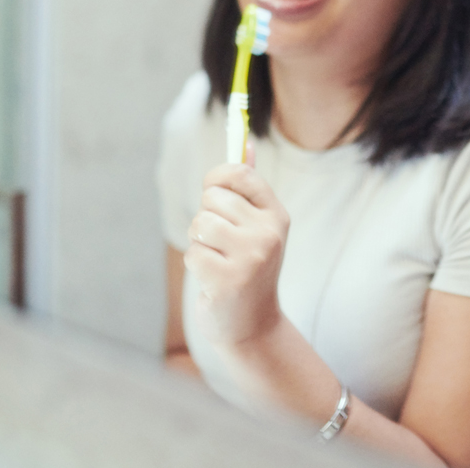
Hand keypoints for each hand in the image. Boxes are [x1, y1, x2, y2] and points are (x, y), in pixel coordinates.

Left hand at [184, 161, 290, 350]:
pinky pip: (194, 253)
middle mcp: (268, 233)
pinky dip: (197, 265)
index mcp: (276, 215)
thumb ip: (249, 188)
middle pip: (213, 198)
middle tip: (222, 244)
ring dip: (200, 243)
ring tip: (217, 260)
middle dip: (206, 218)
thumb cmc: (248, 269)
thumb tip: (247, 145)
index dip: (217, 179)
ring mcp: (251, 257)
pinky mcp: (230, 280)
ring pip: (200, 224)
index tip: (214, 193)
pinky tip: (214, 280)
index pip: (240, 174)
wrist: (253, 325)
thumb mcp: (256, 227)